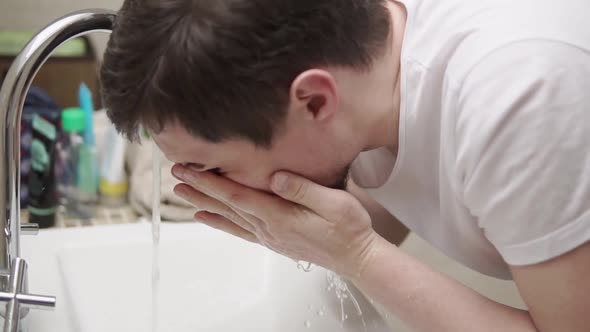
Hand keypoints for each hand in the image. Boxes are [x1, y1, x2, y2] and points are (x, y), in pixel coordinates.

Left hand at [171, 164, 379, 277]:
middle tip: (177, 176)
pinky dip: (220, 223)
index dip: (209, 182)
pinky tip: (207, 218)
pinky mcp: (274, 239)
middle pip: (227, 205)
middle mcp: (268, 227)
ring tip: (184, 194)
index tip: (188, 170)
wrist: (356, 256)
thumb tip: (274, 177)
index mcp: (279, 215)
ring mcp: (269, 235)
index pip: (236, 194)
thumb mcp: (334, 203)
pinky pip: (239, 230)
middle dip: (200, 189)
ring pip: (229, 217)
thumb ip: (303, 189)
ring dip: (204, 204)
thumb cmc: (348, 228)